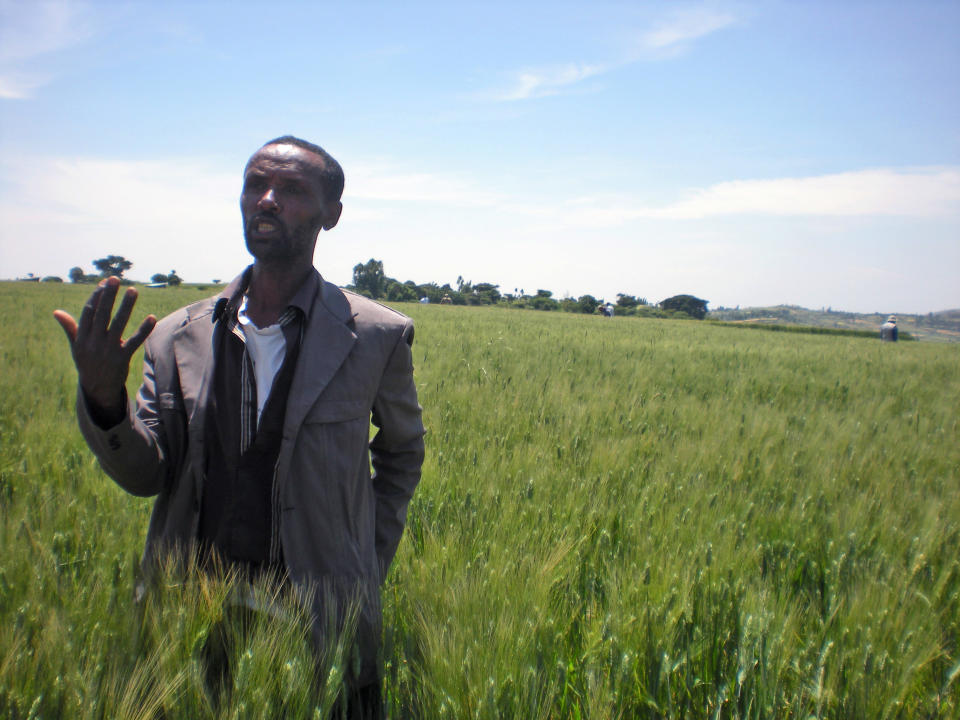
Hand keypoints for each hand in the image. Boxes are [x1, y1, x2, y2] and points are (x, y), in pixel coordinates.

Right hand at [53, 276, 156, 420]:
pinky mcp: (122, 358)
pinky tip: (152, 317)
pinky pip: (134, 341)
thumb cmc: (87, 363)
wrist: (97, 389)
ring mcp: (108, 349)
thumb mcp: (76, 347)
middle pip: (102, 314)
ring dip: (126, 306)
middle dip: (109, 295)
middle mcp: (93, 341)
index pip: (89, 312)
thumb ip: (70, 328)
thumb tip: (57, 312)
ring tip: (133, 290)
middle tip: (116, 279)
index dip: (97, 296)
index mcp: (82, 337)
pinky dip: (143, 330)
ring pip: (118, 324)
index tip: (105, 282)